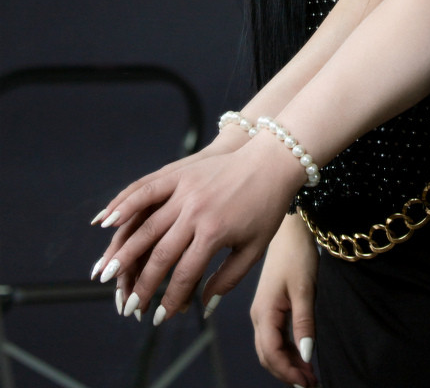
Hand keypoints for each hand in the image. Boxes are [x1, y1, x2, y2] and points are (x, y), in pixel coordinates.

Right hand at [90, 134, 305, 324]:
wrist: (273, 160)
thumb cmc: (266, 207)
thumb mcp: (254, 247)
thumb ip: (228, 279)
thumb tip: (203, 307)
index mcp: (214, 232)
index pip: (184, 273)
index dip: (170, 298)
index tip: (159, 317)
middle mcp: (195, 212)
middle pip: (160, 253)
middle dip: (141, 284)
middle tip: (129, 306)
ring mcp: (185, 190)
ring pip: (146, 225)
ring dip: (124, 251)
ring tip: (107, 274)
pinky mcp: (181, 173)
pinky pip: (147, 189)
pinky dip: (125, 204)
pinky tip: (107, 221)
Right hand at [251, 212, 318, 385]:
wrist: (291, 229)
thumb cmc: (297, 254)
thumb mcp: (305, 289)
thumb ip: (304, 324)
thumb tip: (306, 356)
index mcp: (264, 312)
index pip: (271, 354)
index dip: (288, 372)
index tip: (307, 382)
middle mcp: (258, 315)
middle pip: (268, 356)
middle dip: (287, 373)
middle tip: (311, 383)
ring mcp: (262, 311)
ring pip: (271, 348)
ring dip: (288, 364)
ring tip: (310, 374)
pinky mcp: (269, 306)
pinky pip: (275, 337)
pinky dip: (287, 350)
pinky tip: (302, 355)